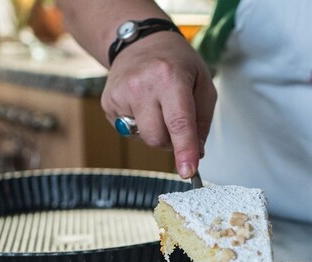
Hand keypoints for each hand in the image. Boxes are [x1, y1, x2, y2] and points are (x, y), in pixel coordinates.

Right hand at [101, 32, 216, 177]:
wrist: (140, 41)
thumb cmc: (175, 62)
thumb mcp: (202, 84)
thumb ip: (203, 121)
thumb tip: (196, 153)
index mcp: (169, 77)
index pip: (179, 122)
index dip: (184, 150)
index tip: (187, 171)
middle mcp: (141, 85)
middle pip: (157, 139)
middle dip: (171, 140)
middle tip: (176, 119)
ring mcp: (120, 95)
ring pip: (144, 139)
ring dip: (156, 133)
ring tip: (157, 106)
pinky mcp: (108, 103)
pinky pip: (129, 132)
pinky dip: (140, 126)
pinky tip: (142, 104)